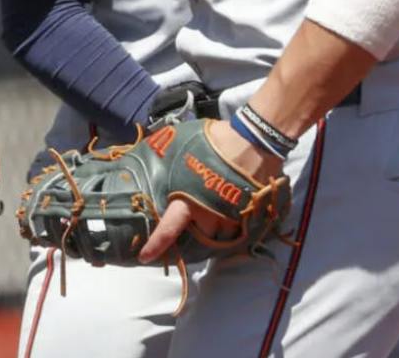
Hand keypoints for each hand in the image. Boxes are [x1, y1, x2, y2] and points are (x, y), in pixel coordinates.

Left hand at [136, 120, 280, 263]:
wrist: (254, 141)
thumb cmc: (215, 142)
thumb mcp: (181, 145)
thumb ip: (166, 157)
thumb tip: (147, 154)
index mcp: (188, 201)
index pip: (168, 230)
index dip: (155, 245)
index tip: (144, 257)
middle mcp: (209, 215)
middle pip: (198, 236)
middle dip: (193, 232)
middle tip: (190, 223)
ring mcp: (230, 218)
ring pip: (219, 234)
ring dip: (214, 227)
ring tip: (212, 213)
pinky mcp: (247, 216)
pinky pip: (237, 227)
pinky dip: (231, 223)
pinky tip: (229, 211)